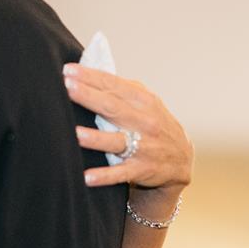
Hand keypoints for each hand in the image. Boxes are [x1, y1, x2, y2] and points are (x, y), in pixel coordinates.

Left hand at [64, 64, 193, 190]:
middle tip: (67, 87)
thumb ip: (122, 88)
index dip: (91, 77)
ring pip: (116, 141)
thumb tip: (89, 72)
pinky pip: (120, 173)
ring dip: (96, 138)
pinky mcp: (141, 169)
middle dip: (89, 97)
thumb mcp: (146, 101)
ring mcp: (143, 147)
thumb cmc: (154, 122)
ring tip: (75, 133)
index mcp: (144, 101)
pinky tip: (87, 177)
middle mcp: (144, 122)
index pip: (114, 85)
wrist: (181, 158)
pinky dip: (105, 176)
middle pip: (112, 108)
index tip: (68, 70)